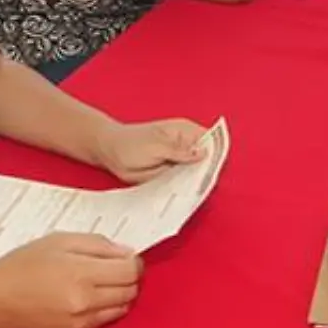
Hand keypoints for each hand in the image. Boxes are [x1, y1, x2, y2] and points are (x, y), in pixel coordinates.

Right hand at [0, 232, 141, 327]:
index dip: (133, 261)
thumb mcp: (60, 241)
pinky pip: (103, 322)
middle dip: (127, 278)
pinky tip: (83, 299)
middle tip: (110, 268)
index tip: (124, 257)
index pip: (131, 271)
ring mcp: (81, 324)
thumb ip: (99, 244)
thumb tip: (127, 253)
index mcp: (82, 275)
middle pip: (131, 291)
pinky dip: (102, 309)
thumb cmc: (22, 266)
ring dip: (117, 295)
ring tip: (95, 283)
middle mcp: (85, 303)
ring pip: (121, 309)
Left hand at [92, 118, 207, 183]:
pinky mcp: (171, 173)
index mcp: (186, 132)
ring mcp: (179, 160)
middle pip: (206, 159)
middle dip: (207, 171)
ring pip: (195, 173)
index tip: (216, 169)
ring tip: (193, 193)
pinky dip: (183, 189)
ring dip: (195, 183)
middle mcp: (186, 146)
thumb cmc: (131, 143)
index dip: (217, 154)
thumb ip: (180, 152)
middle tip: (204, 186)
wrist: (110, 153)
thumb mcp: (157, 146)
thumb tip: (203, 154)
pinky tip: (182, 195)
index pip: (210, 141)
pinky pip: (182, 182)